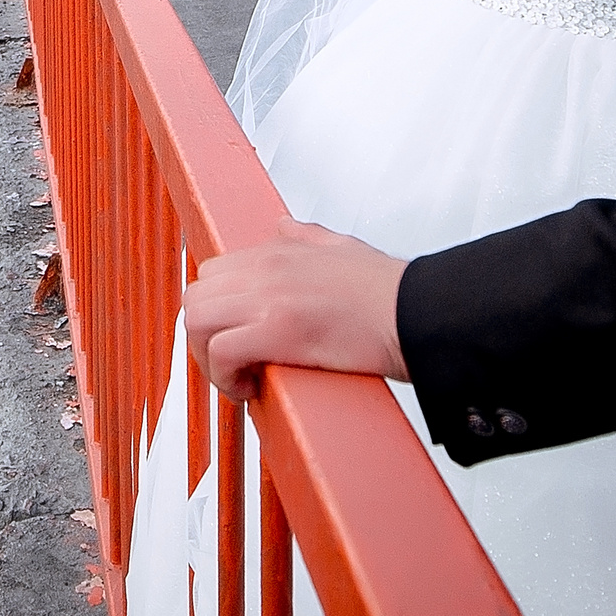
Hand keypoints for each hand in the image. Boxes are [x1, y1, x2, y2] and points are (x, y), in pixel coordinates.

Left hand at [183, 218, 407, 400]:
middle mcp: (266, 269)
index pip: (212, 274)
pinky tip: (253, 388)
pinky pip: (221, 352)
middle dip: (204, 338)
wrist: (420, 312)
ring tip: (240, 378)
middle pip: (195, 298)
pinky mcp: (279, 330)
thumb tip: (284, 227)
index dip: (217, 312)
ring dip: (209, 359)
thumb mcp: (343, 247)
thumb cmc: (390, 292)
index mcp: (278, 251)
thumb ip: (307, 236)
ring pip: (197, 322)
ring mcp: (270, 297)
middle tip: (232, 364)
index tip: (235, 337)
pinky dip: (226, 377)